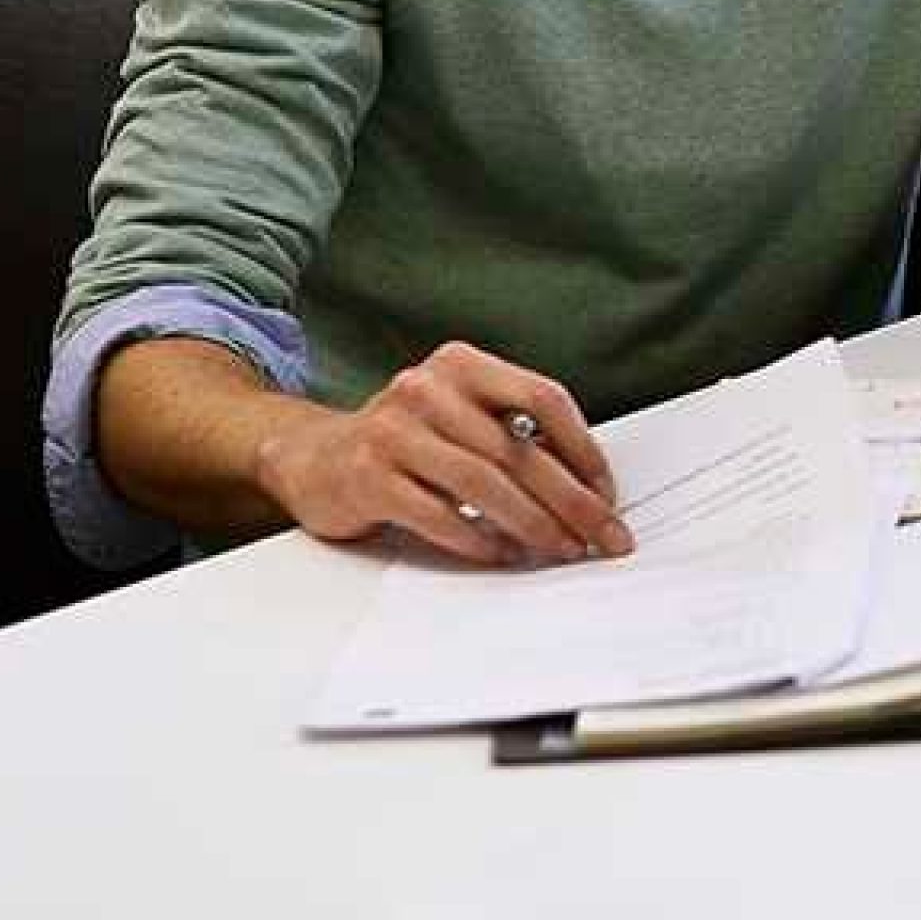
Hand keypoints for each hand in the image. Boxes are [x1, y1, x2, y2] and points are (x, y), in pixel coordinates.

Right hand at [250, 341, 630, 567]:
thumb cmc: (406, 441)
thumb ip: (513, 434)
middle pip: (518, 448)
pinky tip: (504, 555)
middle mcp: (427, 388)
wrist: (312, 457)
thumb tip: (588, 487)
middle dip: (571, 500)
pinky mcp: (368, 477)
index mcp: (462, 364)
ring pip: (483, 482)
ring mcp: (393, 431)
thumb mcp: (459, 416)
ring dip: (532, 523)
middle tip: (603, 535)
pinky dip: (478, 539)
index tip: (608, 492)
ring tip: (561, 549)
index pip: (542, 397)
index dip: (583, 449)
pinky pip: (437, 514)